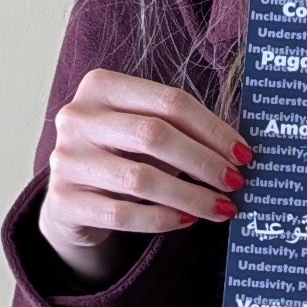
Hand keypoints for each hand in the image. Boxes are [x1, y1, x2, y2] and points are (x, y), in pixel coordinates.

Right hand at [35, 70, 248, 286]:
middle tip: (235, 182)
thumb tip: (239, 151)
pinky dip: (161, 219)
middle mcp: (77, 117)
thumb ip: (180, 130)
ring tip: (221, 207)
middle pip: (155, 135)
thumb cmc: (120, 155)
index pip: (169, 101)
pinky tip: (186, 220)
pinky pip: (123, 214)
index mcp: (101, 86)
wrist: (71, 196)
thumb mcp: (142, 130)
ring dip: (190, 196)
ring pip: (141, 179)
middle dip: (204, 162)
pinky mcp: (63, 201)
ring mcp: (65, 159)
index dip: (212, 128)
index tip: (243, 154)